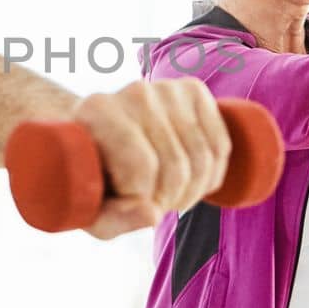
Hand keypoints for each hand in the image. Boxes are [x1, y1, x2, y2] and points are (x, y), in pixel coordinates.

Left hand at [72, 79, 232, 238]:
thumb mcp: (87, 206)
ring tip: (170, 196)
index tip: (132, 204)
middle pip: (176, 165)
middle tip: (155, 204)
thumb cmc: (90, 174)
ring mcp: (167, 89)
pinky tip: (193, 181)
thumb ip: (112, 219)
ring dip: (193, 192)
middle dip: (171, 199)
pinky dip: (213, 175)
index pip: (143, 167)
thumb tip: (153, 214)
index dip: (145, 200)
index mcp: (98, 112)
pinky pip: (221, 145)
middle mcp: (134, 93)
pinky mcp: (193, 91)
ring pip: (203, 158)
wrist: (97, 130)